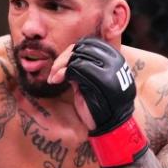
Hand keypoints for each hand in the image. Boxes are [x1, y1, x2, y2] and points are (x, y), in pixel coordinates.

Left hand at [50, 37, 147, 167]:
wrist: (110, 124)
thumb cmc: (98, 103)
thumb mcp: (89, 80)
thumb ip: (83, 67)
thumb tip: (66, 57)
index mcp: (114, 58)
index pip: (90, 43)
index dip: (72, 51)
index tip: (61, 65)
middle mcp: (113, 61)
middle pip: (82, 47)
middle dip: (63, 58)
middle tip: (54, 72)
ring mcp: (108, 69)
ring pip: (77, 56)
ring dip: (60, 65)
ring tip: (54, 78)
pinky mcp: (101, 80)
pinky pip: (76, 68)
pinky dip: (62, 72)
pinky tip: (56, 80)